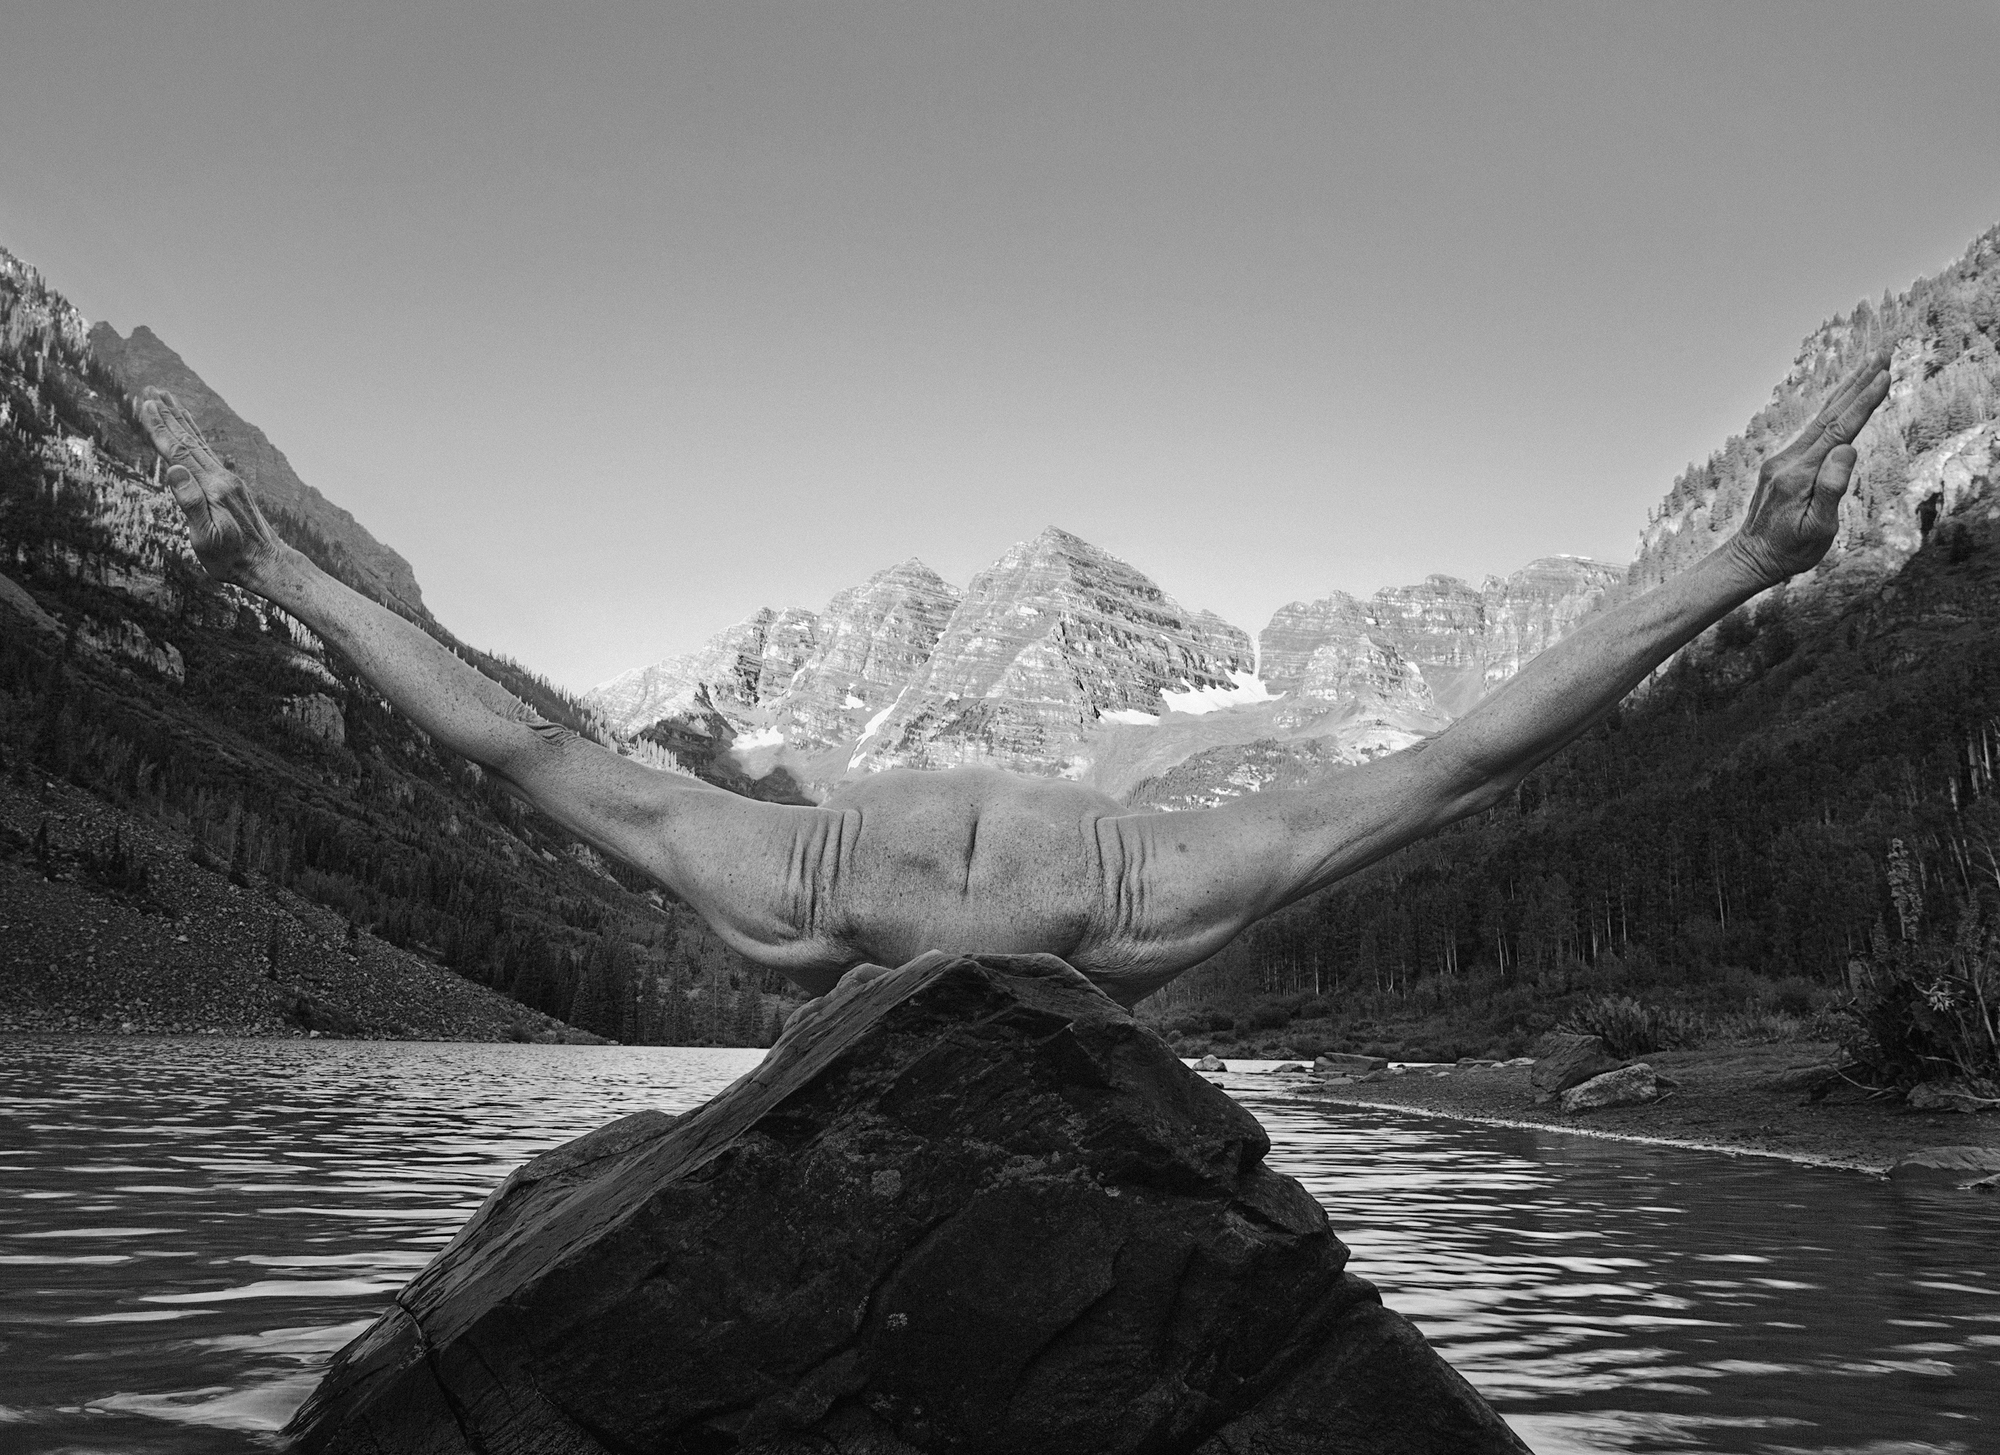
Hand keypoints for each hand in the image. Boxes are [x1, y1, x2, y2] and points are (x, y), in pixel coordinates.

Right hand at [134, 387, 283, 585]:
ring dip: (182, 422)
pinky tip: (189, 434)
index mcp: (212, 488)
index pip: (179, 452)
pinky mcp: (230, 487)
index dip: (160, 429)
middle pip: (189, 441)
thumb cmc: (232, 558)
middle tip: (151, 391)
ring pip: (199, 445)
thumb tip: (173, 469)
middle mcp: (222, 478)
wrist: (268, 565)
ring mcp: (228, 481)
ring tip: (168, 400)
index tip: (144, 405)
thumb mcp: (206, 537)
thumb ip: (191, 504)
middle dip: (168, 416)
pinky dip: (195, 439)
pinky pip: (208, 455)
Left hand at [1729, 345, 1893, 585]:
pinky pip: (1813, 431)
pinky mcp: (1782, 465)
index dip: (1863, 402)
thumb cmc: (1790, 550)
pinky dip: (1832, 411)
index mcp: (1799, 474)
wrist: (1752, 559)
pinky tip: (1842, 400)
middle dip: (1858, 384)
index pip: (1839, 430)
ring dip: (1846, 392)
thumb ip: (1831, 488)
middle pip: (1829, 415)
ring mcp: (1782, 460)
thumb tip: (1847, 448)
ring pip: (1820, 420)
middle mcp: (1787, 460)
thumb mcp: (1818, 527)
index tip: (1884, 375)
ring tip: (1868, 366)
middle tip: (1882, 353)